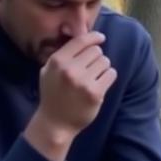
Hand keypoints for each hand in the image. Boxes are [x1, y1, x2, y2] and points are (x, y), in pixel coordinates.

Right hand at [26, 30, 116, 156]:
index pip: (80, 41)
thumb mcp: (48, 71)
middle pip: (96, 51)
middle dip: (96, 57)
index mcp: (57, 61)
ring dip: (103, 68)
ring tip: (94, 77)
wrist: (56, 123)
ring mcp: (83, 81)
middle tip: (91, 68)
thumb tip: (84, 38)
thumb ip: (62, 55)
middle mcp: (69, 69)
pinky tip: (101, 84)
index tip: (101, 38)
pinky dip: (108, 77)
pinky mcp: (95, 93)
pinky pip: (111, 74)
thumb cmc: (53, 95)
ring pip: (105, 62)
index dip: (93, 37)